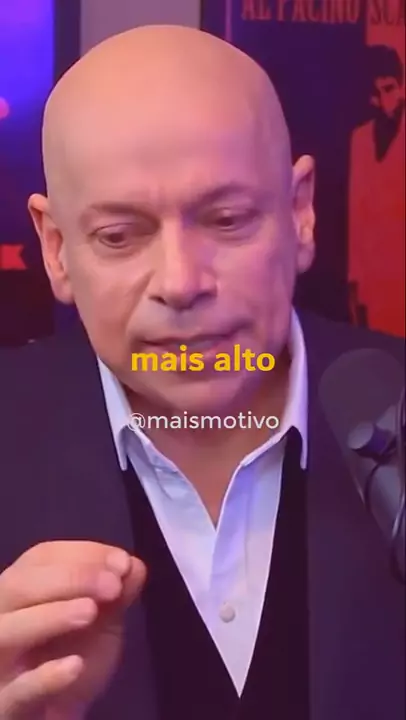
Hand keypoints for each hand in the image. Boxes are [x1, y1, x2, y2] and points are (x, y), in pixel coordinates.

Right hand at [0, 541, 145, 718]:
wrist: (62, 716)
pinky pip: (14, 692)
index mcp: (23, 591)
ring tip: (90, 612)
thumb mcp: (101, 623)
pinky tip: (75, 666)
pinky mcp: (4, 705)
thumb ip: (115, 595)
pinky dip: (43, 677)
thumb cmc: (76, 658)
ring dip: (50, 615)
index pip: (42, 557)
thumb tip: (131, 566)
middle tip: (112, 586)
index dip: (82, 554)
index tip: (121, 562)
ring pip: (6, 631)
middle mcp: (2, 618)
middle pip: (17, 586)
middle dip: (69, 578)